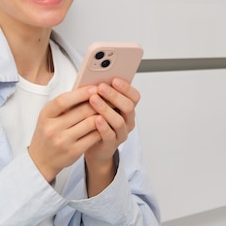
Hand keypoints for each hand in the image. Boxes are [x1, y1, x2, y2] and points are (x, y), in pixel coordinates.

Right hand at [27, 87, 100, 181]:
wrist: (41, 159)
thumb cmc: (48, 132)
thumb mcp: (49, 116)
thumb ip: (64, 104)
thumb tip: (88, 89)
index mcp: (46, 115)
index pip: (63, 100)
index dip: (81, 93)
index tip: (95, 88)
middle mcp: (52, 128)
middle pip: (81, 111)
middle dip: (98, 102)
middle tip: (109, 96)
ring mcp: (63, 141)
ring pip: (90, 123)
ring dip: (102, 115)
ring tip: (111, 109)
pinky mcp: (73, 151)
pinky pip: (93, 137)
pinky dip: (102, 128)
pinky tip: (106, 123)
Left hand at [84, 77, 140, 195]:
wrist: (91, 146)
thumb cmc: (95, 121)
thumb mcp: (99, 104)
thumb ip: (100, 93)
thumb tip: (93, 78)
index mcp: (127, 108)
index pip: (134, 96)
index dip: (126, 87)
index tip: (114, 79)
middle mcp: (127, 120)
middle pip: (128, 107)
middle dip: (114, 95)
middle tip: (101, 87)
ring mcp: (121, 133)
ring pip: (119, 121)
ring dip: (106, 108)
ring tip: (94, 100)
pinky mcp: (111, 144)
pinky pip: (110, 135)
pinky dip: (103, 126)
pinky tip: (96, 119)